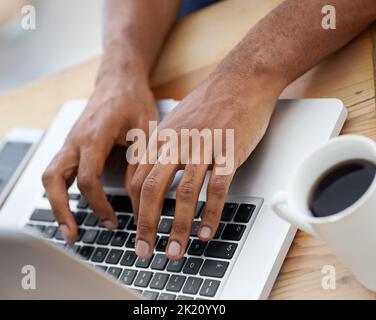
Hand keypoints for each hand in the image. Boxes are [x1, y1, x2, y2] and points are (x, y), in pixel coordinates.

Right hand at [42, 77, 157, 243]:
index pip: (87, 179)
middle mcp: (75, 140)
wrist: (119, 79)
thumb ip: (140, 163)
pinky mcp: (71, 143)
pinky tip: (73, 203)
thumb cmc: (134, 100)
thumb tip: (138, 198)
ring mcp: (70, 141)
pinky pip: (57, 170)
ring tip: (69, 226)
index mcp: (94, 136)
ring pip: (49, 176)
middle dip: (60, 210)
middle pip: (53, 180)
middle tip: (72, 234)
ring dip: (56, 203)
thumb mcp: (146, 131)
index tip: (113, 221)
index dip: (99, 205)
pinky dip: (61, 190)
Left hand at [129, 72, 278, 259]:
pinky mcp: (228, 150)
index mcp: (161, 138)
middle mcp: (176, 143)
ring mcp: (202, 146)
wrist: (241, 78)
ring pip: (183, 193)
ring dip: (177, 226)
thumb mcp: (176, 122)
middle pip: (152, 190)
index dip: (135, 210)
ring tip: (175, 251)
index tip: (137, 230)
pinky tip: (206, 231)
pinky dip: (210, 213)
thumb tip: (154, 176)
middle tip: (145, 252)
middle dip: (145, 226)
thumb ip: (163, 148)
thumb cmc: (210, 102)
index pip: (137, 180)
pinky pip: (216, 188)